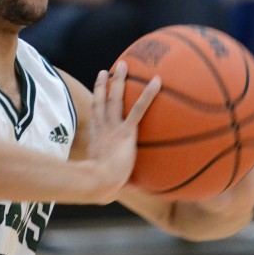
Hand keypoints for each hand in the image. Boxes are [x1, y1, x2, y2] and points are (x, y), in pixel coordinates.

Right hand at [81, 61, 160, 203]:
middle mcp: (103, 129)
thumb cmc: (102, 188)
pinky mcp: (126, 131)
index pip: (96, 117)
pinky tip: (157, 81)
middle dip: (104, 84)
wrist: (98, 182)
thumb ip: (121, 181)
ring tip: (124, 64)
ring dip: (119, 80)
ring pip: (115, 98)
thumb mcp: (109, 183)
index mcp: (97, 139)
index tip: (98, 93)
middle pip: (102, 101)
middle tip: (106, 71)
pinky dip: (148, 94)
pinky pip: (139, 109)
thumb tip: (131, 190)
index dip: (96, 102)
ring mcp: (114, 128)